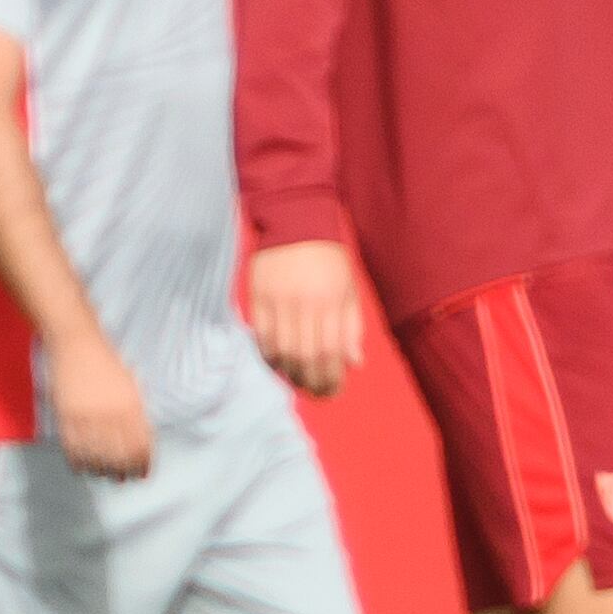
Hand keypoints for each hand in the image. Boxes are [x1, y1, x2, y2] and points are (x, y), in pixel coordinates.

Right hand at [48, 332, 154, 479]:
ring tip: (105, 475)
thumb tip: (141, 442)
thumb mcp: (130, 385)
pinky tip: (83, 468)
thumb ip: (136, 412)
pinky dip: (79, 462)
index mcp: (131, 406)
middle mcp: (111, 415)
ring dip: (102, 471)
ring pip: (97, 457)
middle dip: (124, 472)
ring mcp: (87, 417)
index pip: (141, 446)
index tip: (142, 473)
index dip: (143, 464)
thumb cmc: (106, 362)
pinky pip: (73, 449)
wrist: (76, 344)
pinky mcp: (66, 417)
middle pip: (120, 456)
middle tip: (123, 479)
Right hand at [249, 240, 363, 397]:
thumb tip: (355, 363)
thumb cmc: (328, 258)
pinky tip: (278, 363)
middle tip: (317, 393)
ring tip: (299, 381)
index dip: (331, 379)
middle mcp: (304, 304)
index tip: (333, 391)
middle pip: (305, 357)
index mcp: (331, 301)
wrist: (296, 220)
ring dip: (291, 373)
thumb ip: (352, 327)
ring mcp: (278, 301)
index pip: (330, 353)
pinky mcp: (257, 297)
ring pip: (282, 351)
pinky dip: (269, 356)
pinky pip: (261, 337)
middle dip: (312, 382)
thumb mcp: (349, 289)